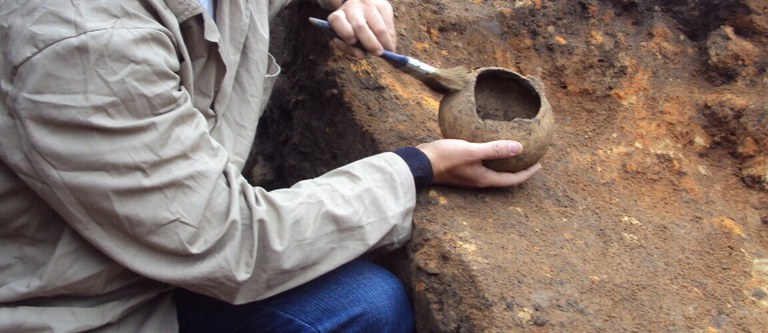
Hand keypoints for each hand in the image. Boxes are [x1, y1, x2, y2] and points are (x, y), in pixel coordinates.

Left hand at [327, 0, 395, 57]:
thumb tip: (362, 56)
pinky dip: (391, 37)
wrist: (360, 7)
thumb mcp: (344, 38)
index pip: (337, 21)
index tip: (352, 42)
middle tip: (379, 54)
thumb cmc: (351, 29)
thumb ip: (349, 48)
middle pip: (360, 27)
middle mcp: (352, 7)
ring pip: (379, 27)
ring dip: (385, 42)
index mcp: (338, 16)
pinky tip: (390, 44)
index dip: (345, 32)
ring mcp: (368, 4)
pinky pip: (389, 24)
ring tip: (388, 51)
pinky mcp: (383, 5)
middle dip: (371, 43)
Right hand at [417, 139, 541, 187]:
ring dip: (504, 164)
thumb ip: (494, 150)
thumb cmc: (445, 158)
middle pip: (504, 178)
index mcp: (484, 179)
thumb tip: (519, 147)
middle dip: (519, 170)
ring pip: (493, 172)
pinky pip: (482, 165)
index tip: (539, 164)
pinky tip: (488, 147)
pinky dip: (491, 158)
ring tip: (513, 153)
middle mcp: (478, 180)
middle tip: (530, 159)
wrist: (419, 163)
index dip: (528, 173)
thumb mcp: (472, 152)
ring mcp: (469, 176)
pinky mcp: (461, 169)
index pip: (513, 180)